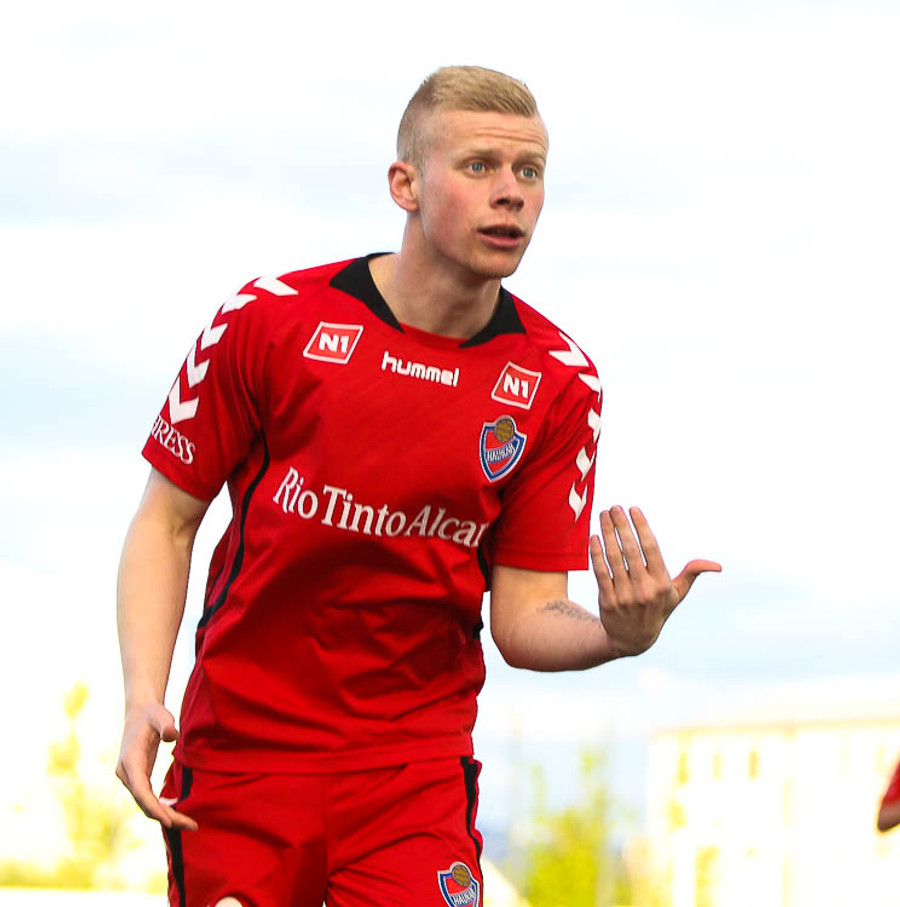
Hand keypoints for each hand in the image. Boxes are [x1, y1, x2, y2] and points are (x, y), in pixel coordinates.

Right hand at [115, 702, 197, 830]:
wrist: (139, 711)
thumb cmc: (152, 714)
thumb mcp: (161, 716)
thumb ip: (166, 725)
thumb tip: (172, 735)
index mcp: (130, 761)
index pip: (141, 790)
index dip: (153, 807)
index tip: (169, 820)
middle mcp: (127, 773)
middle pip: (145, 802)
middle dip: (166, 817)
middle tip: (191, 825)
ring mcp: (131, 778)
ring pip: (146, 804)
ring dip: (165, 815)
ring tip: (189, 824)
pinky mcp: (138, 778)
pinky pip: (148, 798)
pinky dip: (161, 808)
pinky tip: (177, 814)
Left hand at [590, 505, 720, 657]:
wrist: (632, 640)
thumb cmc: (657, 609)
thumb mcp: (677, 595)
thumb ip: (692, 575)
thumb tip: (716, 566)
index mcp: (662, 584)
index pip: (651, 550)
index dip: (641, 528)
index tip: (633, 509)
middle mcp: (644, 589)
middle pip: (630, 551)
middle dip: (621, 526)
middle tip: (614, 507)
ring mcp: (624, 595)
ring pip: (613, 559)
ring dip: (607, 534)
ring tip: (603, 515)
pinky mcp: (607, 600)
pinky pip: (600, 573)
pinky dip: (596, 554)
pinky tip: (594, 537)